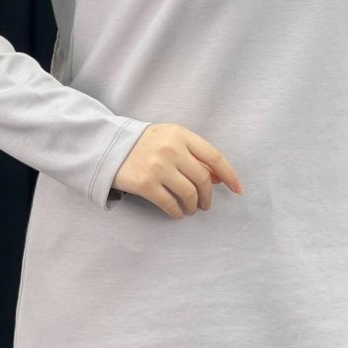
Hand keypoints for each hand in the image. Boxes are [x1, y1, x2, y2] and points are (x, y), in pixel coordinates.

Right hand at [111, 123, 243, 219]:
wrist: (110, 146)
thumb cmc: (147, 144)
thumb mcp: (172, 140)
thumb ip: (195, 155)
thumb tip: (219, 178)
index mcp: (181, 135)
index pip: (214, 156)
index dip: (229, 175)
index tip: (237, 189)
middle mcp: (172, 149)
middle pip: (203, 179)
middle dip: (208, 196)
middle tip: (206, 204)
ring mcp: (158, 166)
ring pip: (189, 194)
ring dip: (194, 206)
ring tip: (192, 209)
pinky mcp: (145, 184)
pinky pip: (170, 204)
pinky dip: (178, 212)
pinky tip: (178, 213)